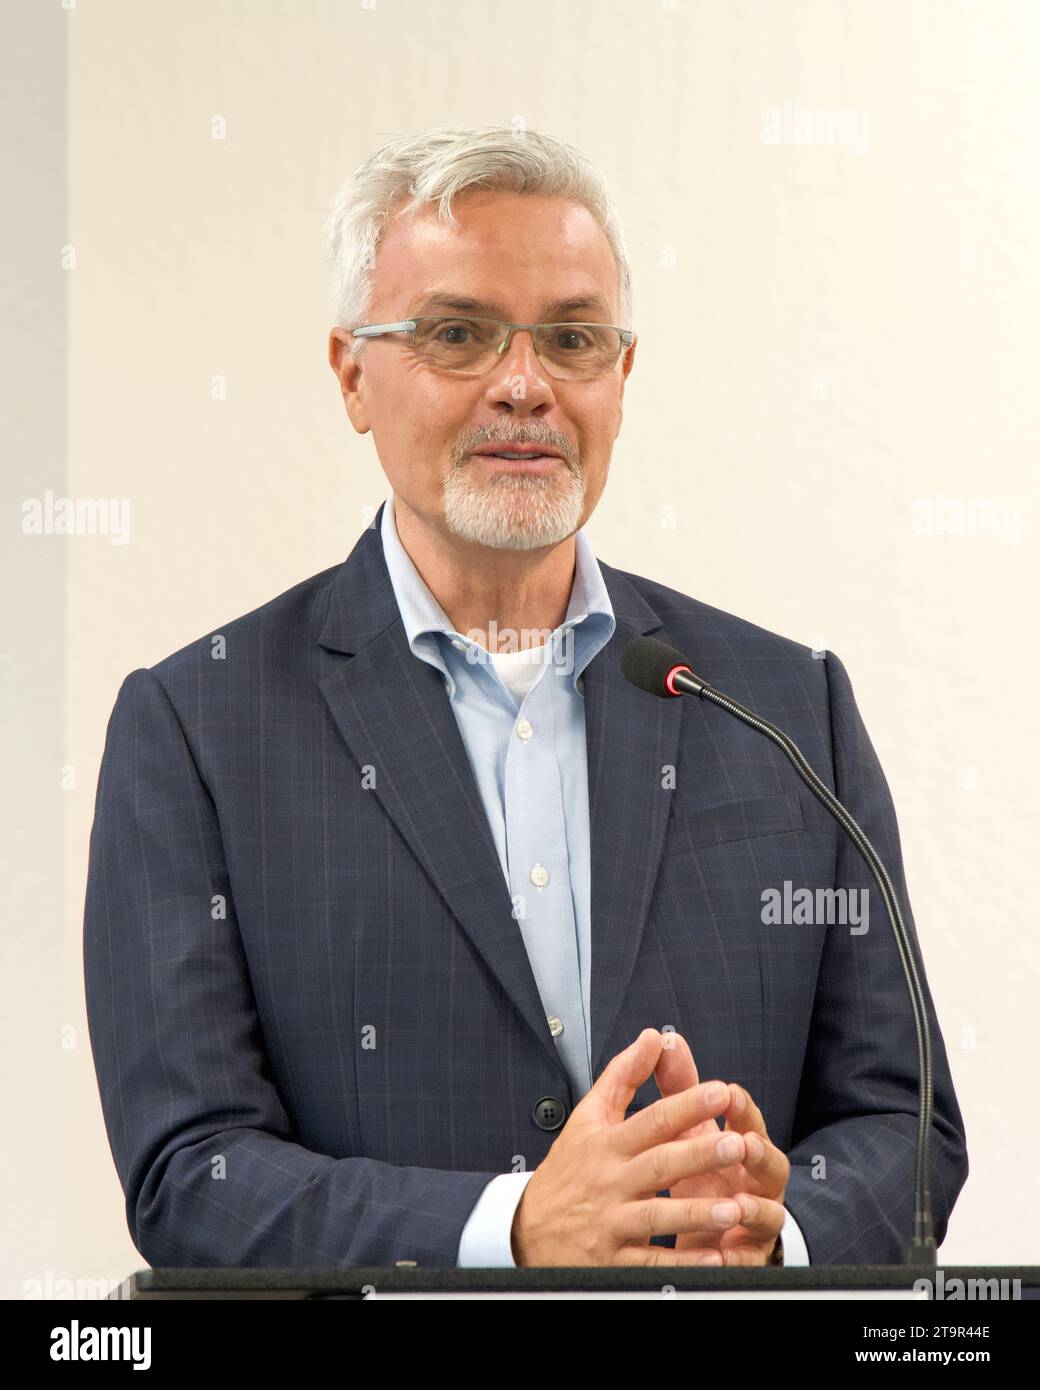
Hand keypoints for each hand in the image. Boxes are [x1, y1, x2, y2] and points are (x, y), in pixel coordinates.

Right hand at [511, 1029, 761, 1265]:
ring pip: (657, 1216)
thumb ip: (623, 1076)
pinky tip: (711, 1258)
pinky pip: (649, 1263)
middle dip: (700, 1155)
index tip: (721, 1092)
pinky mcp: (611, 1261)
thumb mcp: (587, 1117)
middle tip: (738, 1144)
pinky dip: (679, 1264)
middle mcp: (610, 1180)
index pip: (652, 1120)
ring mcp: (611, 1222)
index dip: (686, 1105)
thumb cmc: (568, 1170)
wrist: (527, 1231)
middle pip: (660, 1164)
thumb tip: (652, 1038)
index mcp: (607, 1144)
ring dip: (697, 1212)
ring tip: (736, 1208)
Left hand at [653, 1032, 789, 1265]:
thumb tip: (667, 1040)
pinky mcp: (746, 1257)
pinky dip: (737, 1256)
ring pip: (768, 1213)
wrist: (705, 1233)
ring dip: (755, 1207)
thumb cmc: (700, 1172)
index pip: (748, 1122)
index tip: (729, 1093)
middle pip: (769, 1164)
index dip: (742, 1108)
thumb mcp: (688, 1129)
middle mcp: (756, 1181)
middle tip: (742, 1143)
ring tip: (738, 1203)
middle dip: (757, 1152)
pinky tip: (723, 1254)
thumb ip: (679, 1086)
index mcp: (742, 1146)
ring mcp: (756, 1221)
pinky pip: (747, 1259)